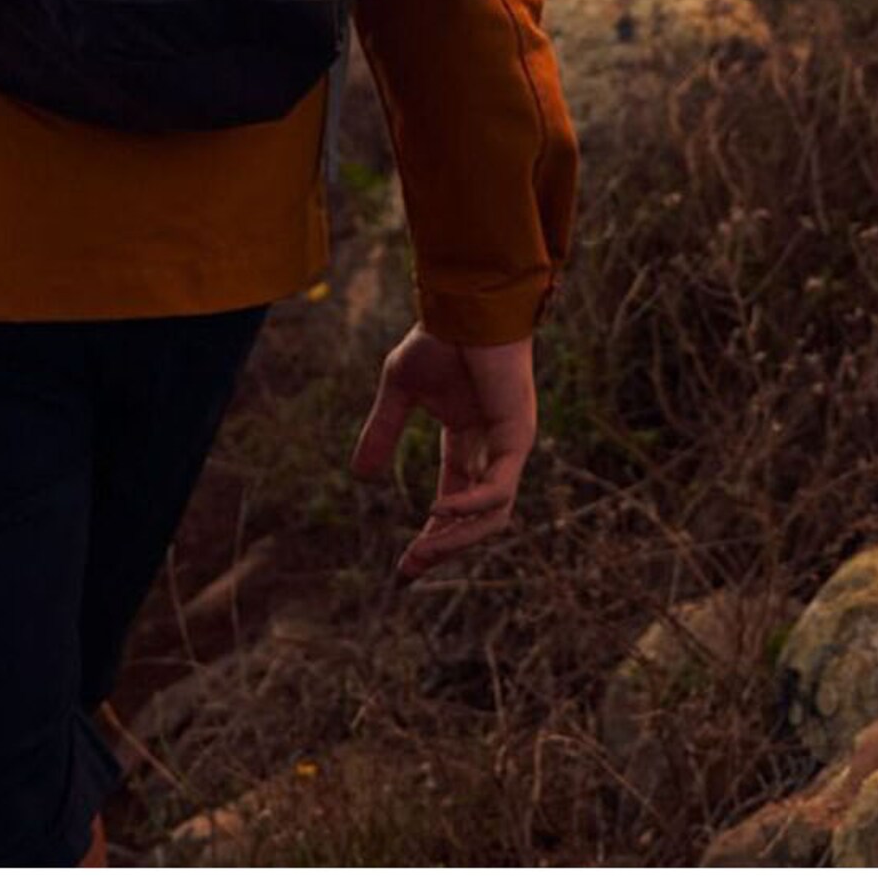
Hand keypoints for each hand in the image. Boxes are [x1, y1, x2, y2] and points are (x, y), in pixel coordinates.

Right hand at [350, 329, 536, 580]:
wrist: (463, 308)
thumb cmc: (437, 339)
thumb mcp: (398, 391)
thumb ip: (383, 431)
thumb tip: (360, 475)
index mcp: (468, 439)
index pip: (453, 501)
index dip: (432, 536)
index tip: (404, 569)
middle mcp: (492, 449)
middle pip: (474, 518)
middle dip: (443, 548)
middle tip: (409, 569)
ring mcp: (508, 446)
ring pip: (492, 515)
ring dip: (457, 538)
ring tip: (422, 551)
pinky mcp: (517, 438)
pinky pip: (498, 489)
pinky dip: (470, 506)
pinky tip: (438, 508)